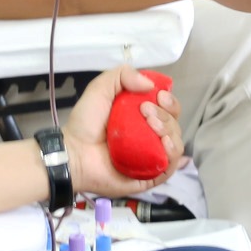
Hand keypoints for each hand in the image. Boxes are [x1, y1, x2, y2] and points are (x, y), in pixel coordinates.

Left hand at [63, 66, 184, 195]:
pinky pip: (171, 165)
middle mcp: (150, 136)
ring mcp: (151, 156)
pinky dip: (173, 152)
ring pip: (176, 142)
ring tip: (151, 125)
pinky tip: (164, 143)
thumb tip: (151, 85)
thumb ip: (123, 75)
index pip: (168, 108)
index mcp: (142, 117)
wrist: (74, 152)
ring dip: (169, 130)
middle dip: (166, 114)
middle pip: (174, 123)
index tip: (159, 96)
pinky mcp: (150, 175)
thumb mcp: (101, 89)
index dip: (169, 101)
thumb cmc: (86, 123)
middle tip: (144, 111)